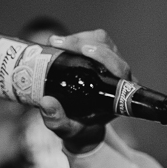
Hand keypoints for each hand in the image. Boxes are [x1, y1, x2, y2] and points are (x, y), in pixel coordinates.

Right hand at [39, 29, 133, 152]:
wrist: (81, 125)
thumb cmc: (78, 127)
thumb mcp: (66, 129)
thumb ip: (56, 120)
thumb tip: (46, 102)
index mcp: (118, 96)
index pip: (120, 70)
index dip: (105, 56)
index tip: (85, 50)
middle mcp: (120, 79)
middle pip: (110, 50)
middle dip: (83, 43)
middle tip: (59, 43)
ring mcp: (113, 66)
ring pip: (103, 41)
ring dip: (80, 38)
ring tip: (57, 42)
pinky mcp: (104, 57)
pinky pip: (96, 40)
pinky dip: (79, 38)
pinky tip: (62, 43)